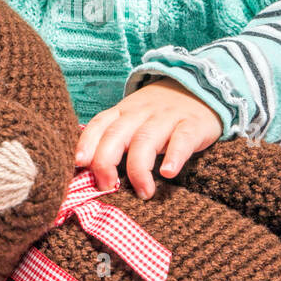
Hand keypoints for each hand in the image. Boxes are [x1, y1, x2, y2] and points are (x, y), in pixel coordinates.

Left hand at [74, 76, 222, 198]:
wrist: (201, 88)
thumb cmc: (160, 114)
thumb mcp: (134, 119)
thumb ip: (114, 139)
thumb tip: (88, 171)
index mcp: (123, 112)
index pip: (99, 124)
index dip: (86, 143)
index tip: (79, 164)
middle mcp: (141, 113)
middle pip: (117, 134)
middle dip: (106, 161)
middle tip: (106, 186)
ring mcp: (167, 118)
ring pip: (145, 139)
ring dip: (139, 168)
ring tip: (143, 192)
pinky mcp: (192, 125)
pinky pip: (182, 140)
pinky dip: (174, 156)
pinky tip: (168, 173)